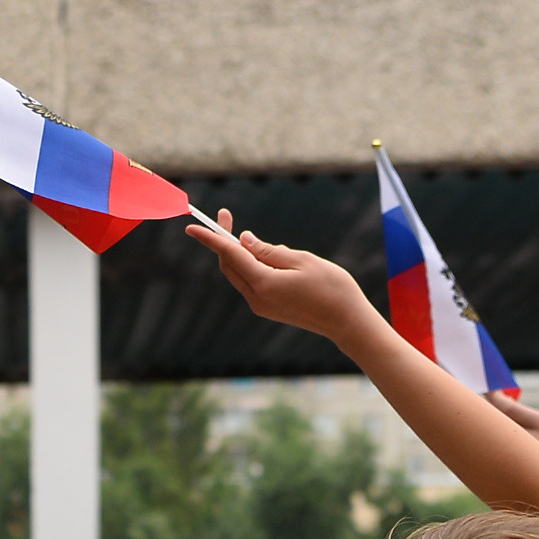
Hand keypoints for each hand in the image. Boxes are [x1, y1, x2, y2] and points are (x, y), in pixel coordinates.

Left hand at [185, 210, 378, 342]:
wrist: (347, 322)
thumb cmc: (331, 287)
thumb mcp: (301, 260)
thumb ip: (268, 250)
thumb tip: (243, 240)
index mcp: (264, 284)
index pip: (230, 255)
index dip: (211, 238)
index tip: (192, 227)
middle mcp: (256, 298)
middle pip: (229, 265)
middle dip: (223, 241)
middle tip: (225, 217)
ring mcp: (260, 306)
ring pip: (238, 274)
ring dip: (238, 254)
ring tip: (254, 238)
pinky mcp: (267, 309)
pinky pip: (250, 282)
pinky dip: (250, 266)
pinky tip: (265, 257)